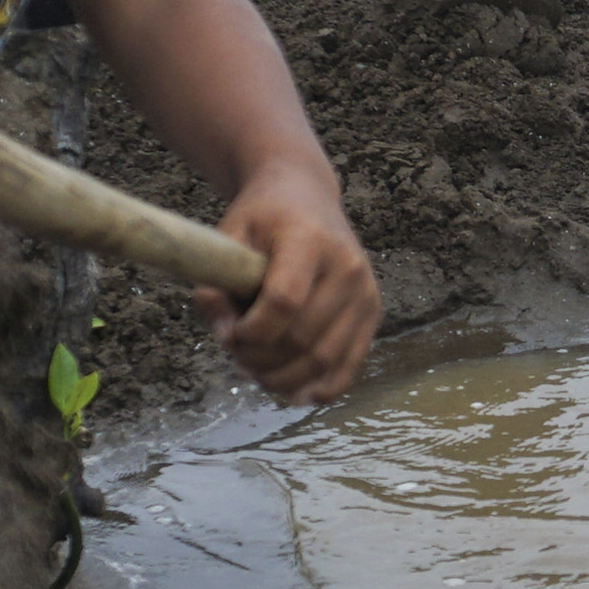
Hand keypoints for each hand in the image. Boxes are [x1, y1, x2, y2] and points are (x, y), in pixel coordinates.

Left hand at [197, 160, 377, 405]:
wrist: (305, 194)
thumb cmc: (262, 218)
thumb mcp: (228, 237)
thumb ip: (216, 286)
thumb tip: (226, 337)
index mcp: (308, 239)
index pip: (284, 300)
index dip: (252, 330)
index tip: (231, 332)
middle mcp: (346, 266)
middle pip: (304, 336)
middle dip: (261, 358)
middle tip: (236, 354)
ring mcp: (364, 290)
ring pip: (325, 358)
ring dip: (284, 378)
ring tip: (256, 372)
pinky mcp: (372, 310)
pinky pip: (351, 363)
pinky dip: (325, 387)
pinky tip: (299, 394)